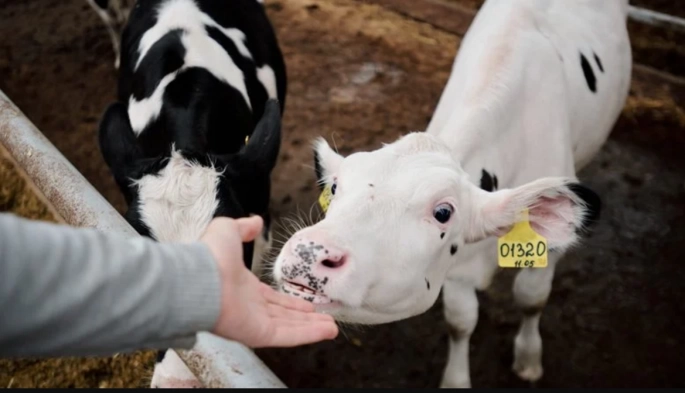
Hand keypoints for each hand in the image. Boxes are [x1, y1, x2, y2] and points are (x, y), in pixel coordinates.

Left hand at [200, 216, 338, 347]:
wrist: (199, 277)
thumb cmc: (210, 255)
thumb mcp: (228, 230)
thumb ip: (244, 227)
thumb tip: (256, 221)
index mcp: (243, 288)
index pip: (271, 299)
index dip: (290, 301)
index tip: (307, 303)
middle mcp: (250, 308)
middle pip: (284, 316)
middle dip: (305, 318)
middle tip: (324, 318)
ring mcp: (254, 322)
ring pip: (290, 327)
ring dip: (312, 328)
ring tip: (333, 328)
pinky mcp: (258, 334)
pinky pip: (288, 336)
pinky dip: (309, 335)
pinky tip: (327, 331)